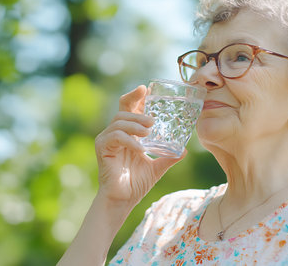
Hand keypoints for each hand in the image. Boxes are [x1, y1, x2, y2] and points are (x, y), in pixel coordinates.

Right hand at [95, 85, 185, 205]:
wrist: (123, 199)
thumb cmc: (136, 182)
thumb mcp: (157, 167)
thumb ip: (168, 157)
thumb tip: (185, 150)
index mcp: (129, 133)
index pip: (131, 108)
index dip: (137, 97)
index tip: (147, 88)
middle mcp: (117, 132)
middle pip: (123, 108)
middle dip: (137, 104)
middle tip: (153, 118)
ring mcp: (107, 139)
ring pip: (119, 120)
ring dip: (135, 124)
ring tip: (149, 131)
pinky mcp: (102, 148)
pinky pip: (115, 137)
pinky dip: (129, 140)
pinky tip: (140, 148)